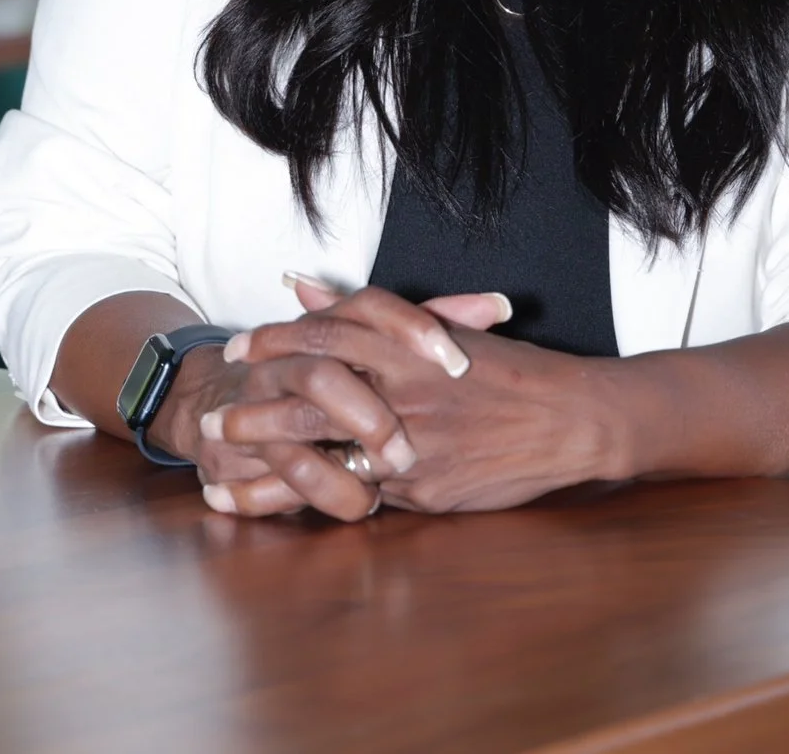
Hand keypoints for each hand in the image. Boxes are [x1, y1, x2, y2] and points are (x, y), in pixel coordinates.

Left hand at [214, 286, 621, 514]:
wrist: (574, 420)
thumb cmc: (513, 372)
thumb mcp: (444, 332)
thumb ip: (369, 312)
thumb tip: (301, 284)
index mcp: (413, 346)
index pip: (330, 335)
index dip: (280, 339)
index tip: (243, 345)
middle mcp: (408, 392)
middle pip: (315, 397)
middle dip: (259, 407)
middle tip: (215, 413)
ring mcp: (416, 446)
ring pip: (329, 454)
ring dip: (272, 463)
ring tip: (226, 468)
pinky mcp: (426, 492)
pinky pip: (363, 496)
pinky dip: (317, 500)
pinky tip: (280, 504)